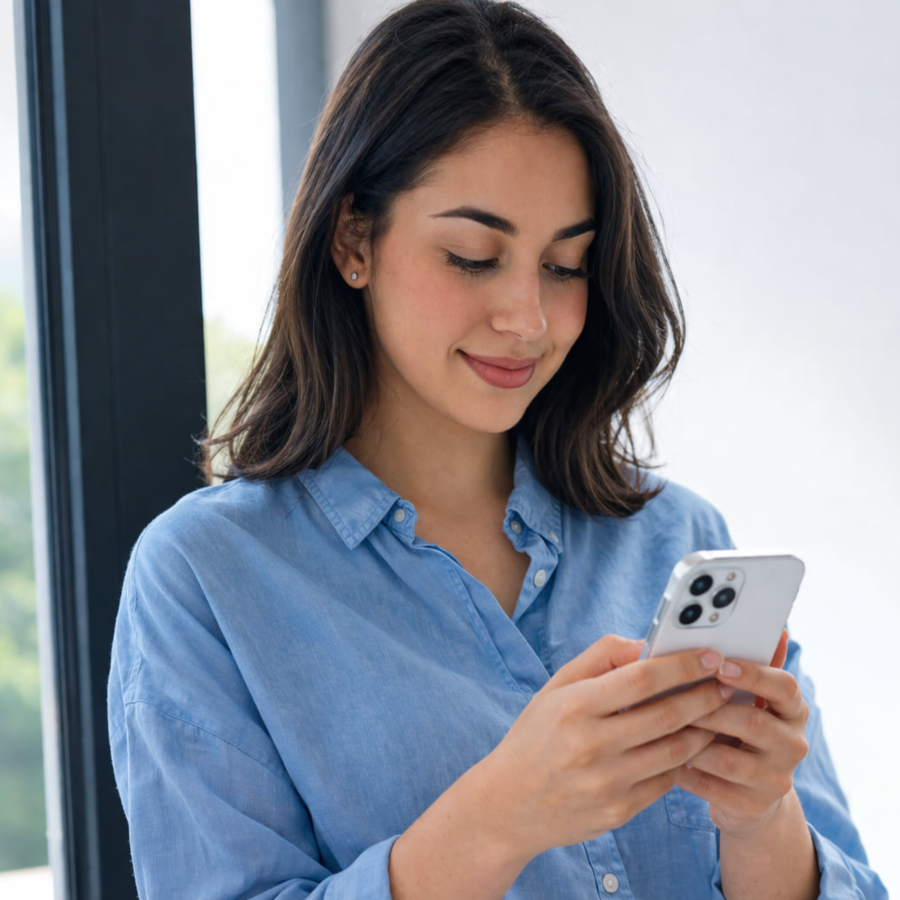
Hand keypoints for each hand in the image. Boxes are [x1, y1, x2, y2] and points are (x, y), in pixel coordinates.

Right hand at [473, 634, 733, 861]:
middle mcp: (591, 744)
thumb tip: (645, 644)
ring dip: (705, 728)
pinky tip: (693, 744)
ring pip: (676, 750)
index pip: (642, 678)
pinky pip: (665, 780)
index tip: (709, 655)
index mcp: (574, 705)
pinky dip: (684, 760)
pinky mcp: (619, 811)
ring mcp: (607, 782)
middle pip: (668, 714)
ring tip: (719, 712)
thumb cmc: (534, 738)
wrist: (508, 805)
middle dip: (706, 695)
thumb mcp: (555, 688)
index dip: (682, 665)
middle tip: (727, 682)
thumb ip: (599, 658)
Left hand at [674, 630, 809, 837]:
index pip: (785, 686)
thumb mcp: (746, 698)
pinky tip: (663, 757)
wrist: (746, 797)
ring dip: (691, 740)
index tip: (719, 664)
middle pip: (753, 720)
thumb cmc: (735, 731)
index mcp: (792, 709)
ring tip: (662, 726)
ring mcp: (776, 779)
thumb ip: (749, 665)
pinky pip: (710, 785)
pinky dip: (683, 770)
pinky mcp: (753, 806)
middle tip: (675, 696)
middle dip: (709, 707)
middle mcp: (793, 743)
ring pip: (728, 757)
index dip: (753, 674)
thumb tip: (772, 627)